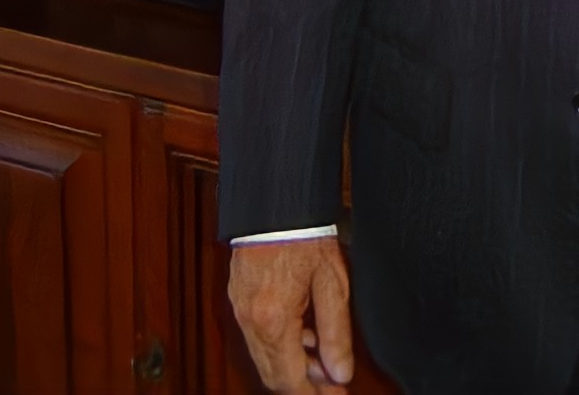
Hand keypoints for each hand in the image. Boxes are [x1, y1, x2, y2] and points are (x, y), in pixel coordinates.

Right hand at [228, 234, 354, 390]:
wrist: (275, 201)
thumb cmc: (306, 235)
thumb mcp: (332, 283)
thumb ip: (336, 332)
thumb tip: (340, 372)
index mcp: (274, 320)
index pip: (289, 379)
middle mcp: (250, 320)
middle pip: (273, 374)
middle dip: (302, 386)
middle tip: (331, 387)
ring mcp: (240, 310)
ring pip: (264, 357)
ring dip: (292, 366)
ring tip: (324, 363)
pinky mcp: (239, 299)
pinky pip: (257, 336)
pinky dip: (280, 345)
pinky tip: (304, 337)